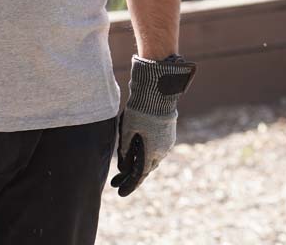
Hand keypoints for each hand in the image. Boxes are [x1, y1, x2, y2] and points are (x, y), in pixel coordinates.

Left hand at [111, 55, 195, 196]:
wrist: (158, 92)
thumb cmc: (141, 111)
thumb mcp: (128, 132)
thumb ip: (126, 151)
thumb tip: (123, 168)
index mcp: (153, 152)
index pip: (140, 175)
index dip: (129, 185)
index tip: (119, 193)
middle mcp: (163, 149)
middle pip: (146, 168)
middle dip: (131, 176)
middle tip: (117, 182)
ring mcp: (168, 141)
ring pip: (152, 158)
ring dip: (140, 164)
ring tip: (126, 168)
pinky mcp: (169, 132)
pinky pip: (157, 148)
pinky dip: (146, 153)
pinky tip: (138, 152)